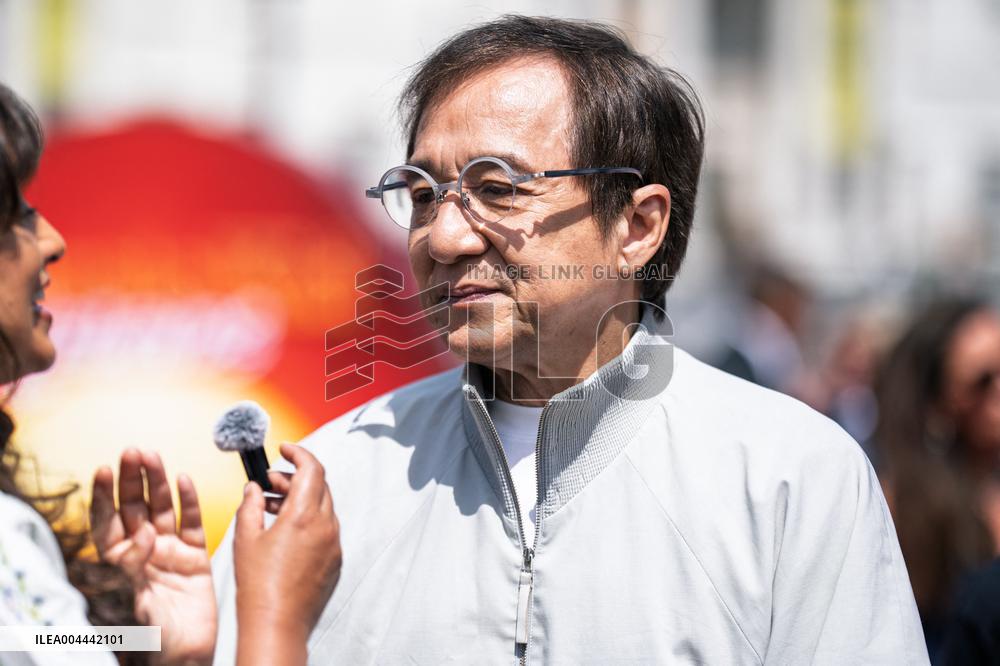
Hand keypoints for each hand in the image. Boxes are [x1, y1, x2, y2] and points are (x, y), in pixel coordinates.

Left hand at [91, 450, 216, 664]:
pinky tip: (184, 480)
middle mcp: (143, 553)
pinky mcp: (196, 557)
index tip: (103, 471)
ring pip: (162, 509)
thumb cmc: (155, 638)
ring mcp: (170, 552)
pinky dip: (189, 501)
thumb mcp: (135, 602)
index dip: (103, 496)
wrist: (189, 655)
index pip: (107, 522)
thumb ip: (135, 567)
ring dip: (158, 482)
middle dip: (132, 479)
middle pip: (135, 508)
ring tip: (154, 457)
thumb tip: (143, 536)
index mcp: (120, 564)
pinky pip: (192, 523)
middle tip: (133, 452)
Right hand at [234, 444, 340, 665]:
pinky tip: (286, 531)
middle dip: (294, 477)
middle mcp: (325, 526)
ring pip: (323, 507)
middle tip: (270, 483)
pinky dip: (309, 520)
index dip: (298, 453)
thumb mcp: (246, 539)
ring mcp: (334, 544)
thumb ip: (250, 506)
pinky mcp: (336, 560)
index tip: (284, 449)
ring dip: (301, 499)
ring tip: (272, 508)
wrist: (277, 624)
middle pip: (319, 485)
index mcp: (304, 516)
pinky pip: (326, 529)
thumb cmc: (258, 585)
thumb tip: (253, 488)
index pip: (312, 468)